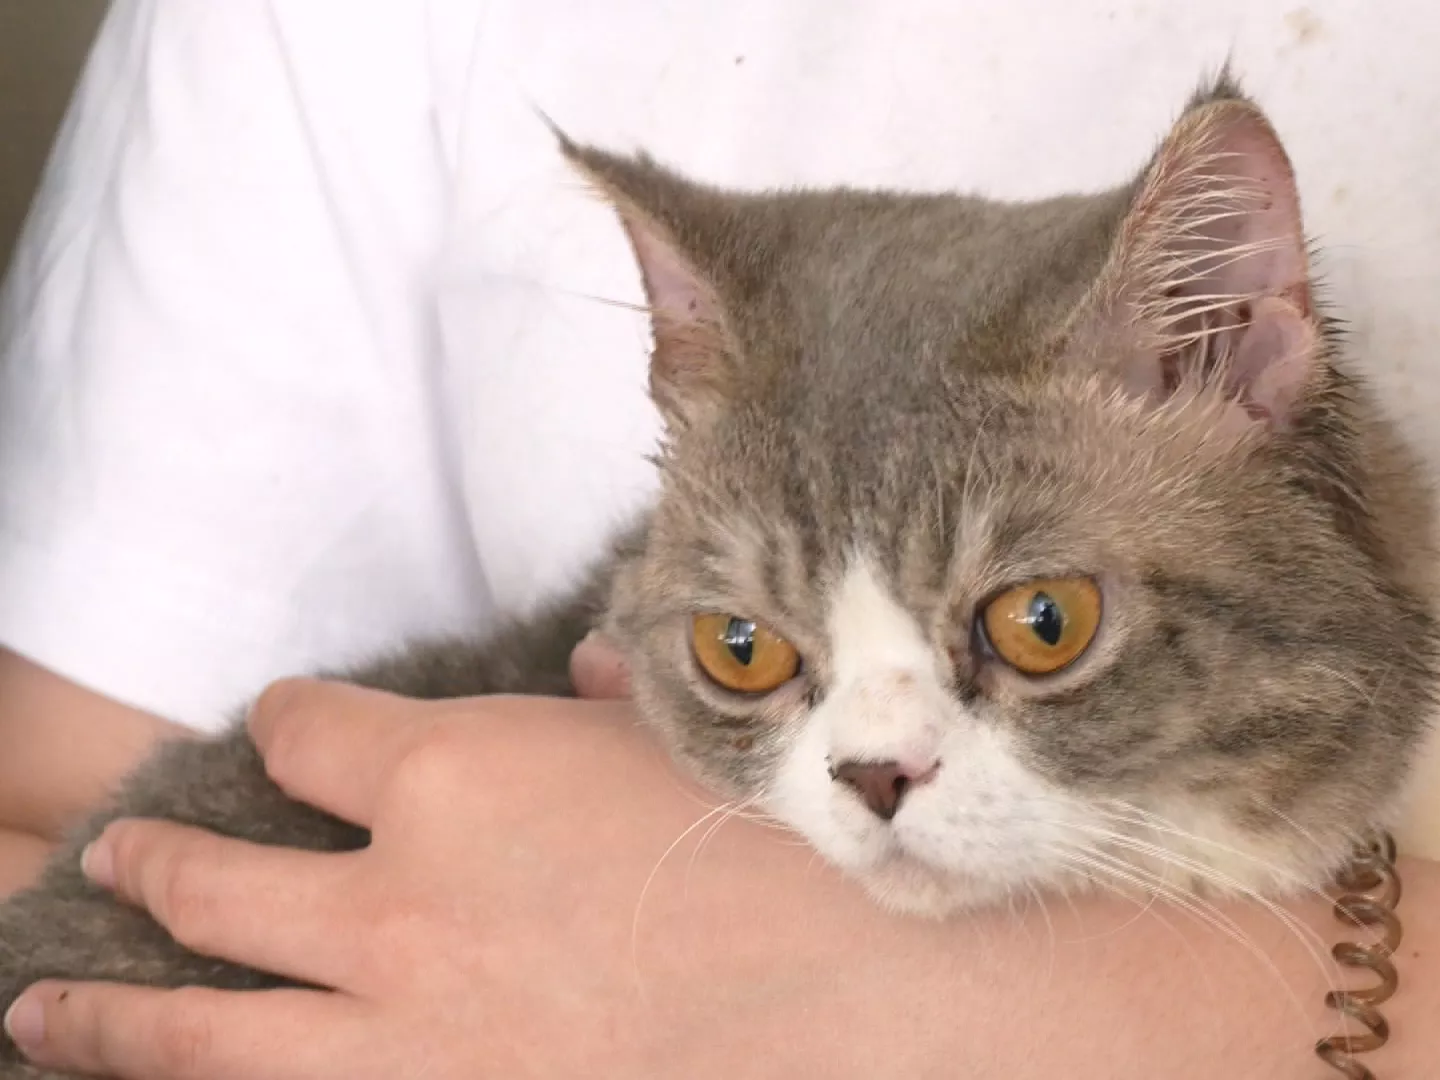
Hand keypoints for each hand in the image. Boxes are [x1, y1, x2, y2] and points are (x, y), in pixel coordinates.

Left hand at [1, 654, 959, 1078]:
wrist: (856, 1006)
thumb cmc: (779, 856)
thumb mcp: (684, 747)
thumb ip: (609, 704)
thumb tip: (584, 674)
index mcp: (449, 775)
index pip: (308, 730)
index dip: (293, 725)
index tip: (293, 730)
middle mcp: (389, 906)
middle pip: (214, 880)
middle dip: (155, 862)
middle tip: (116, 857)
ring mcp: (395, 1038)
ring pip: (194, 1030)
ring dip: (105, 1017)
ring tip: (42, 1012)